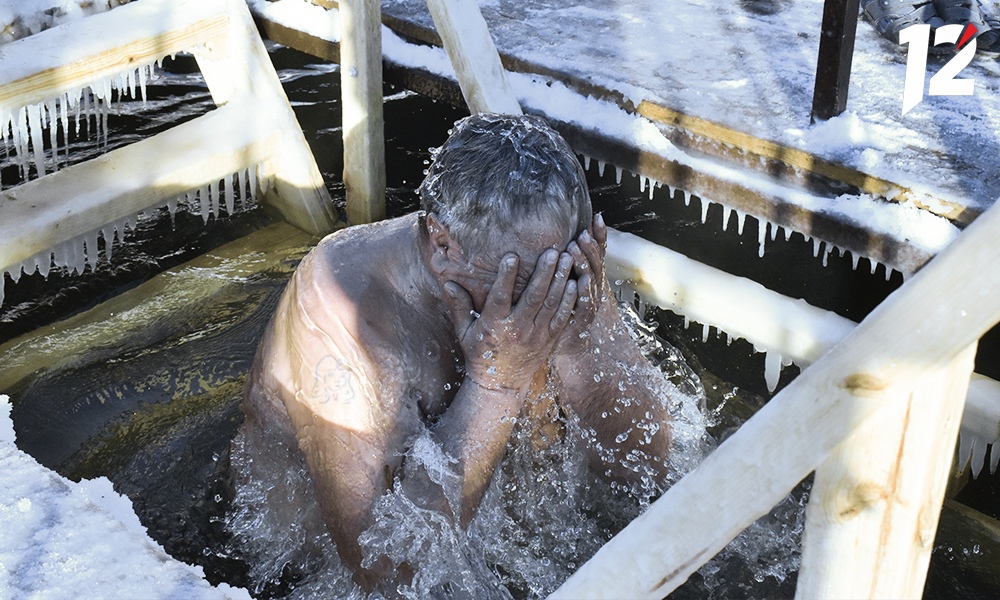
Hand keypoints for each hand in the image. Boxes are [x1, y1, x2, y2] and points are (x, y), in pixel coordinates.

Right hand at [443, 249, 576, 392]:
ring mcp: (536, 335)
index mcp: (495, 325)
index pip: (501, 296)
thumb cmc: (480, 354)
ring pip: (552, 304)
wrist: (501, 384)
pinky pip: (563, 317)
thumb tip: (447, 283)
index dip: (506, 276)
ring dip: (561, 279)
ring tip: (568, 258)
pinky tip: (576, 282)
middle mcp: (517, 329)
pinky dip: (571, 299)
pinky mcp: (550, 339)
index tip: (512, 256)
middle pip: (534, 297)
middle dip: (545, 272)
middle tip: (553, 251)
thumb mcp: (464, 332)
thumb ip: (459, 306)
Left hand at [556, 213, 607, 354]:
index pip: (599, 253)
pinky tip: (580, 283)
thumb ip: (567, 264)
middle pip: (596, 264)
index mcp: (592, 278)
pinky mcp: (582, 321)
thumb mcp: (569, 285)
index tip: (596, 217)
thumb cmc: (569, 313)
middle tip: (581, 234)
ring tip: (575, 250)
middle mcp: (595, 289)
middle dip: (590, 248)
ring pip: (591, 281)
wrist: (575, 348)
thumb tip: (563, 237)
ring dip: (584, 265)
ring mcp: (591, 304)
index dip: (600, 236)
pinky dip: (584, 294)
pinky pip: (584, 306)